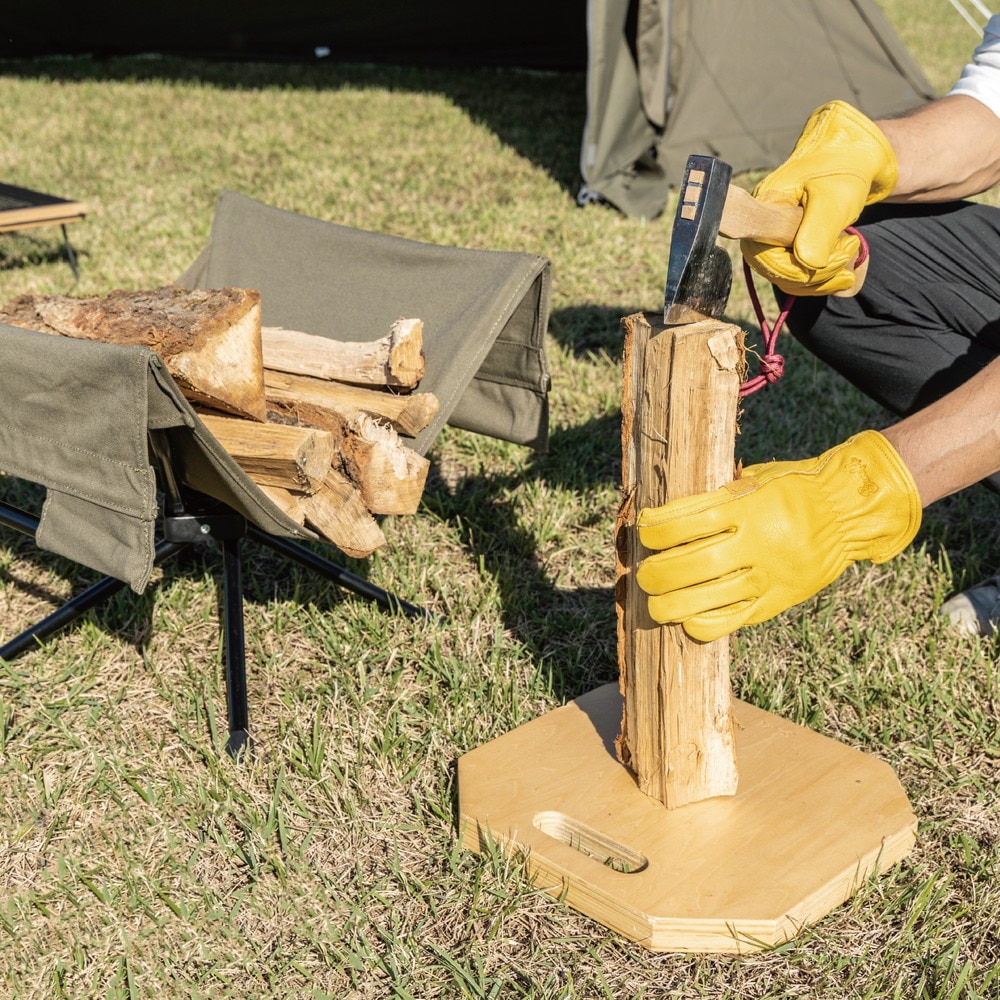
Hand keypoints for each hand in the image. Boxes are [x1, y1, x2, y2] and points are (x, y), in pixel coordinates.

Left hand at [634, 431, 920, 641]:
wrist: (846, 512)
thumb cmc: (791, 490)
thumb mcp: (753, 482)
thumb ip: (714, 499)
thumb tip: (663, 518)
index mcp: (748, 508)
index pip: (686, 523)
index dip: (655, 531)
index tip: (644, 532)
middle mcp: (757, 543)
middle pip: (691, 566)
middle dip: (657, 574)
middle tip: (643, 575)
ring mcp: (768, 575)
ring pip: (707, 598)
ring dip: (671, 604)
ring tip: (656, 604)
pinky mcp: (777, 600)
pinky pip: (732, 620)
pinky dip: (702, 624)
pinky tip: (687, 619)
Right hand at [741, 101, 897, 295]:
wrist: (860, 155)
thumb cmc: (844, 166)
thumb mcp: (834, 199)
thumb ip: (817, 231)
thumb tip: (808, 266)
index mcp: (766, 210)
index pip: (764, 256)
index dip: (791, 268)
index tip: (823, 259)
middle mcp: (765, 226)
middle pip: (778, 271)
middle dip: (817, 273)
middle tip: (850, 248)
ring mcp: (779, 238)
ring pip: (791, 278)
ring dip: (825, 277)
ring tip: (851, 252)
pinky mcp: (794, 247)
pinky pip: (801, 277)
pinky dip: (825, 280)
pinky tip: (846, 270)